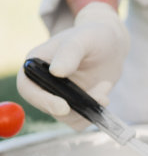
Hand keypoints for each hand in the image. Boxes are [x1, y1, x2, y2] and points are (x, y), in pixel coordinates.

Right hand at [17, 2, 128, 129]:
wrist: (111, 46)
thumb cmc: (93, 36)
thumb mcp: (83, 39)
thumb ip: (70, 52)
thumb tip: (56, 72)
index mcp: (36, 63)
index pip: (28, 88)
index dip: (42, 100)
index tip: (64, 107)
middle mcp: (43, 82)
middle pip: (48, 107)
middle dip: (75, 107)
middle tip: (101, 97)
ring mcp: (59, 95)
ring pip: (67, 117)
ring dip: (88, 108)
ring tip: (105, 86)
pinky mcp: (74, 104)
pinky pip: (80, 119)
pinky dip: (94, 111)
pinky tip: (105, 91)